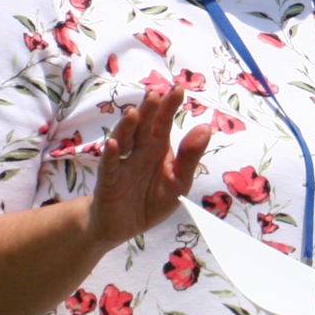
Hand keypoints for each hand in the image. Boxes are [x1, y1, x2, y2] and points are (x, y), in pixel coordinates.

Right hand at [85, 87, 212, 253]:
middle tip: (155, 93)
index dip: (170, 106)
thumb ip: (191, 157)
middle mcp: (138, 151)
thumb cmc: (152, 200)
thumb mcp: (179, 182)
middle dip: (149, 111)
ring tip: (134, 113)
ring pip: (124, 141)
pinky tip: (113, 144)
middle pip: (144, 127)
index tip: (179, 87)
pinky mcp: (108, 182)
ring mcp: (122, 164)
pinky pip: (110, 166)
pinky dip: (111, 156)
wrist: (124, 226)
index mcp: (157, 148)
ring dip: (127, 128)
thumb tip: (206, 127)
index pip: (164, 123)